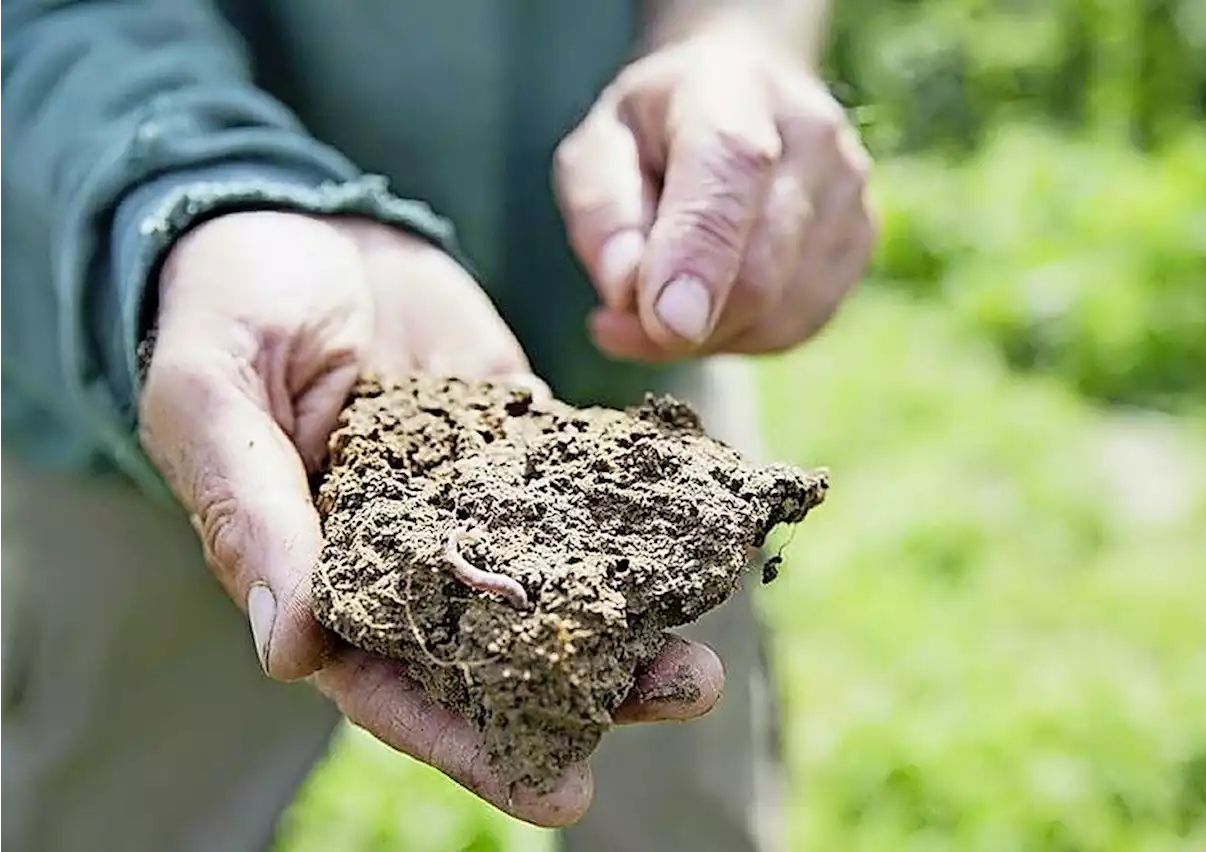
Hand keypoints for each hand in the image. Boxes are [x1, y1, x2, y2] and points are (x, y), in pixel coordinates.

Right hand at [136, 212, 723, 826]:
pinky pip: (586, 484)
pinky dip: (639, 509)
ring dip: (633, 614)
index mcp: (325, 571)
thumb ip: (251, 515)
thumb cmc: (230, 306)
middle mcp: (411, 554)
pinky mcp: (522, 440)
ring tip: (709, 639)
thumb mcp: (215, 398)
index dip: (472, 744)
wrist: (300, 221)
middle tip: (688, 692)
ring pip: (559, 578)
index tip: (565, 789)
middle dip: (593, 688)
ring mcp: (476, 499)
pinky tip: (703, 527)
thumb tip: (289, 654)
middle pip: (502, 648)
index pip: (397, 687)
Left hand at [554, 18, 874, 359]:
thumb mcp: (598, 147)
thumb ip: (604, 214)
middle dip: (681, 324)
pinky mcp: (862, 241)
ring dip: (704, 334)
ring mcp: (850, 191)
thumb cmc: (656, 130)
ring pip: (775, 316)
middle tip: (614, 325)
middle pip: (759, 270)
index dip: (698, 254)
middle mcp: (812, 136)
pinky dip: (737, 336)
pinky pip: (792, 327)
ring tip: (659, 299)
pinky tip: (707, 304)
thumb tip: (629, 293)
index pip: (728, 171)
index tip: (666, 324)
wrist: (745, 93)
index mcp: (731, 92)